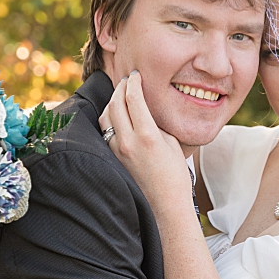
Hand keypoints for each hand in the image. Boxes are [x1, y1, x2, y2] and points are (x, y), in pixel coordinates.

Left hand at [104, 72, 194, 217]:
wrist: (164, 204)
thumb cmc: (174, 174)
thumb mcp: (172, 142)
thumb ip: (156, 124)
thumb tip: (144, 110)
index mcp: (147, 135)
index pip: (133, 98)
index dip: (133, 83)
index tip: (136, 75)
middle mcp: (128, 141)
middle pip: (115, 104)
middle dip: (120, 88)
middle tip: (126, 80)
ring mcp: (117, 151)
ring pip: (106, 117)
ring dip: (112, 101)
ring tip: (120, 94)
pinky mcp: (112, 158)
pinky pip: (105, 131)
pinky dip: (108, 118)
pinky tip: (115, 114)